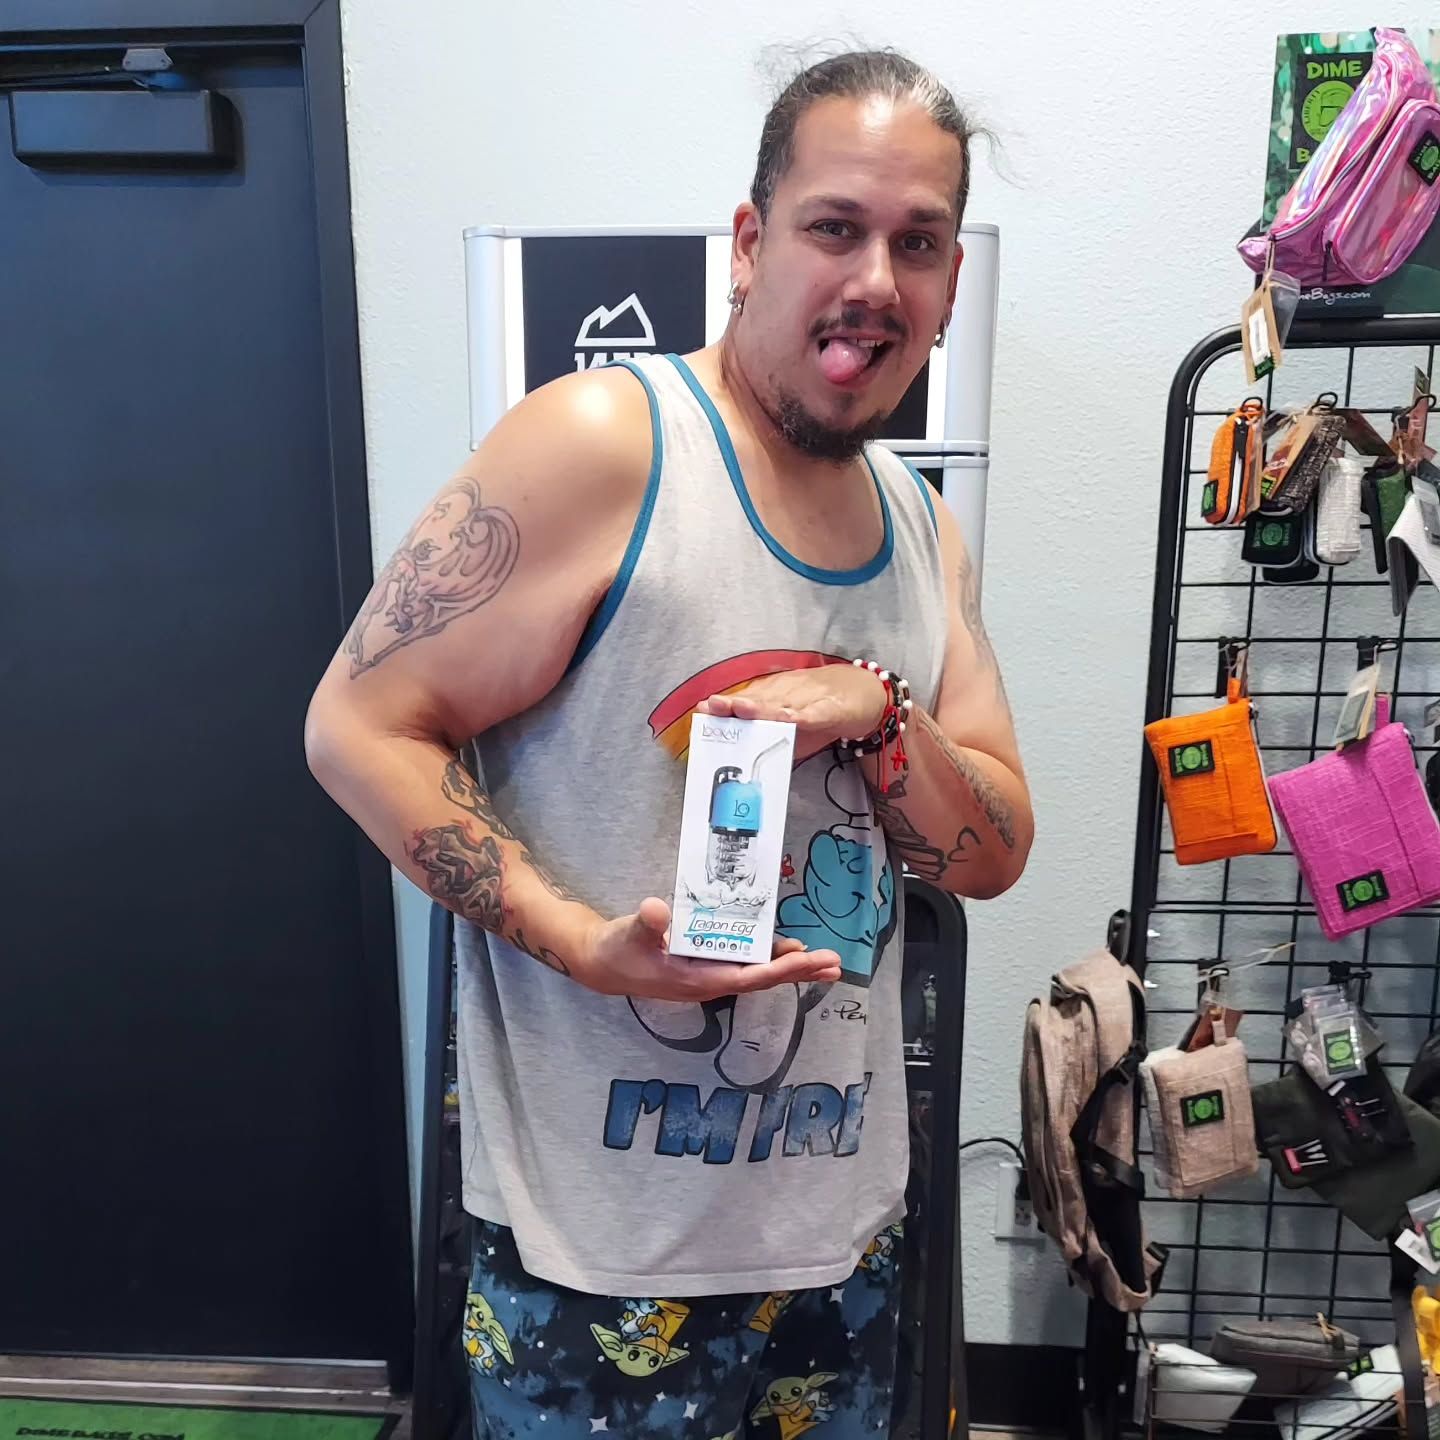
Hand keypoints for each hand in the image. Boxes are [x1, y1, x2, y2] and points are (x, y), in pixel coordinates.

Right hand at [575, 897, 841, 999]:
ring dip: (790, 966)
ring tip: (824, 961)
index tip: (806, 959)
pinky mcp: (705, 965)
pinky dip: (768, 956)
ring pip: (757, 972)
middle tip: (834, 964)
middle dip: (798, 971)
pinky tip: (787, 950)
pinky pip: (745, 963)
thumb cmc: (618, 949)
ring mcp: (708, 975)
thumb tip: (657, 910)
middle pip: (762, 979)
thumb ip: (645, 923)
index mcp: (695, 980)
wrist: (602, 963)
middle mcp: (708, 982)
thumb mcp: (628, 933)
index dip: (778, 969)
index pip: (746, 977)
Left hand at [694, 663, 886, 760]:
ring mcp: (811, 698)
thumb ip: (764, 734)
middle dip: (735, 704)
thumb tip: (732, 750)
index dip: (725, 705)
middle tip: (712, 706)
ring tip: (742, 709)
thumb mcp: (789, 725)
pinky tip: (793, 719)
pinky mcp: (834, 708)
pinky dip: (805, 715)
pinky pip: (817, 712)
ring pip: (784, 703)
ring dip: (762, 706)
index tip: (701, 709)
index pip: (747, 700)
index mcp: (776, 696)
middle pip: (760, 699)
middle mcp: (789, 692)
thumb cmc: (821, 711)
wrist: (868, 694)